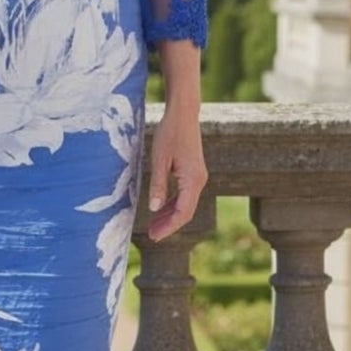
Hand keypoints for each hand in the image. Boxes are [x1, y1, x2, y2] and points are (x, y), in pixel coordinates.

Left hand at [144, 109, 205, 242]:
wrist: (183, 114)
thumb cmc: (170, 133)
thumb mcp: (159, 159)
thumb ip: (158, 184)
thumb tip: (154, 208)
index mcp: (192, 180)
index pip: (183, 213)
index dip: (169, 227)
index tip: (154, 236)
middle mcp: (199, 181)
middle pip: (186, 212)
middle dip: (169, 225)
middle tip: (151, 235)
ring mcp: (198, 177)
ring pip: (186, 204)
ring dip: (170, 215)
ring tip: (153, 225)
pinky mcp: (194, 172)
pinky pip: (185, 194)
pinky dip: (174, 204)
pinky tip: (161, 209)